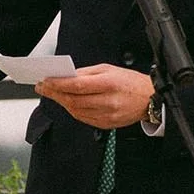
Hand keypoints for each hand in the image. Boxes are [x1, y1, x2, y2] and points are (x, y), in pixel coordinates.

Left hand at [36, 64, 155, 129]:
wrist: (149, 99)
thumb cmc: (130, 81)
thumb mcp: (108, 69)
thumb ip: (86, 73)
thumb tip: (66, 76)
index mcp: (108, 84)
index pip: (77, 85)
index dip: (58, 84)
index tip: (46, 81)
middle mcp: (107, 101)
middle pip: (73, 100)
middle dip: (55, 93)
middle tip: (43, 87)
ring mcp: (107, 115)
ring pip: (76, 111)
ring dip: (62, 102)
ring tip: (53, 94)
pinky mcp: (106, 124)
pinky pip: (83, 118)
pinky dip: (73, 110)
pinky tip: (68, 103)